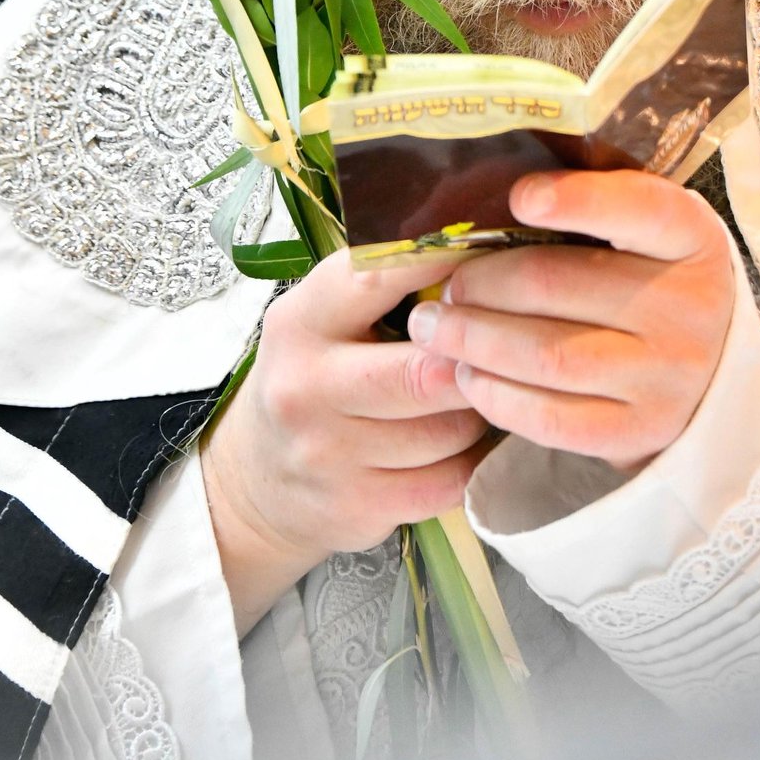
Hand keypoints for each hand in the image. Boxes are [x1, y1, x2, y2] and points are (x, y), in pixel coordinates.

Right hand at [201, 252, 489, 635]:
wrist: (256, 480)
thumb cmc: (313, 378)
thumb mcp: (323, 319)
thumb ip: (385, 286)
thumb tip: (478, 251)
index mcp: (300, 323)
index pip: (375, 278)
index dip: (441, 264)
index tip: (488, 257)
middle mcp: (306, 389)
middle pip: (426, 372)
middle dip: (474, 360)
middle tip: (503, 347)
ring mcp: (329, 457)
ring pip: (450, 430)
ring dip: (478, 411)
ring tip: (475, 394)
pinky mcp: (358, 508)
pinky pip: (451, 481)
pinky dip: (472, 461)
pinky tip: (465, 443)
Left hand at [406, 170, 734, 473]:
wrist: (709, 373)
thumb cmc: (651, 281)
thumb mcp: (644, 231)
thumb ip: (587, 209)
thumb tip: (478, 206)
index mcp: (690, 237)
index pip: (638, 209)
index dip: (578, 200)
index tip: (520, 198)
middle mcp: (689, 307)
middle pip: (560, 285)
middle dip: (483, 284)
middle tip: (444, 288)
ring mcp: (668, 377)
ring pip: (547, 355)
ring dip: (475, 340)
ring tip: (436, 329)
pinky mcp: (638, 431)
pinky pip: (550, 417)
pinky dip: (495, 394)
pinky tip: (468, 374)